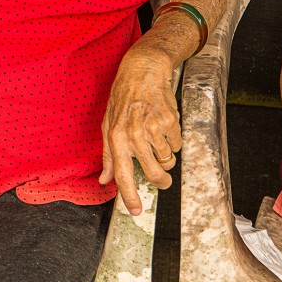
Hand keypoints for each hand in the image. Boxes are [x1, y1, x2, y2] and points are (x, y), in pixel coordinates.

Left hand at [99, 46, 181, 214]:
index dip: (129, 196)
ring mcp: (154, 127)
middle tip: (161, 178)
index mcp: (116, 136)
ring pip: (168, 160)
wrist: (143, 70)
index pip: (122, 173)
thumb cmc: (123, 97)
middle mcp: (135, 133)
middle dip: (160, 180)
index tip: (136, 211)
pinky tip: (163, 125)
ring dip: (165, 155)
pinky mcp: (171, 121)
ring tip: (156, 136)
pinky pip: (177, 146)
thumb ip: (108, 155)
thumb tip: (105, 181)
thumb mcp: (108, 123)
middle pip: (154, 173)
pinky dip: (173, 141)